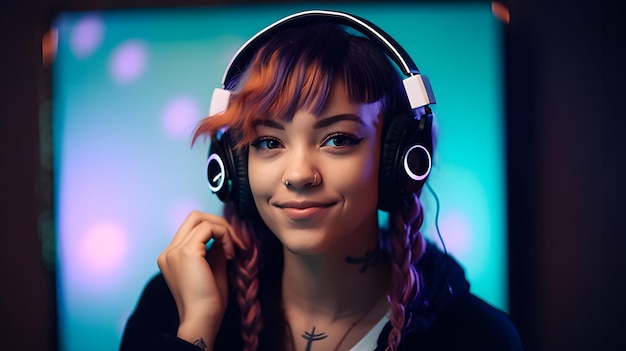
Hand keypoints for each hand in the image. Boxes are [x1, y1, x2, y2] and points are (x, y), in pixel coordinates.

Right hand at [157, 210, 243, 346]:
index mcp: (171, 257)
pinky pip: (209, 228)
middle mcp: (169, 252)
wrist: (201, 319)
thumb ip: (215, 250)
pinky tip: (231, 253)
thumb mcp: (213, 269)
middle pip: (194, 217)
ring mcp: (174, 250)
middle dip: (219, 223)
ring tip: (235, 248)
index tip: (231, 245)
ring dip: (224, 229)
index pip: (192, 228)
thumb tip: (224, 235)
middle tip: (236, 240)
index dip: (215, 230)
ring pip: (201, 219)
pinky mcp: (186, 251)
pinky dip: (224, 235)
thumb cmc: (208, 302)